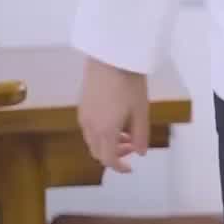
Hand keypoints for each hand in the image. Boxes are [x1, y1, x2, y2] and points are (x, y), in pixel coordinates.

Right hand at [78, 58, 149, 173]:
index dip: (119, 167)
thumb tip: (140, 153)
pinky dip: (101, 131)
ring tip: (125, 131)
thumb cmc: (129, 83)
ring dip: (107, 142)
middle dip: (114, 154)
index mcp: (104, 131)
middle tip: (131, 146)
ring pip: (92, 140)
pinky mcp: (82, 104)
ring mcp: (83, 114)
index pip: (107, 160)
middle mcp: (89, 126)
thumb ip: (141, 136)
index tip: (130, 167)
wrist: (110, 56)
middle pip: (97, 152)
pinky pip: (89, 127)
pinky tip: (115, 118)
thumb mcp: (141, 111)